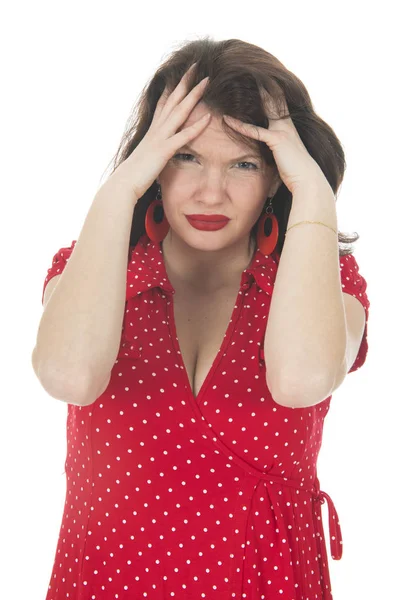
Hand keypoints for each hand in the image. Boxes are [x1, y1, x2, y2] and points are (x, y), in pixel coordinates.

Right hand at [108, 62, 211, 199]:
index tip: (181, 75)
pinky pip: (183, 136)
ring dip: (193, 95)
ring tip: (206, 81)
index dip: (172, 88)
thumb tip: (157, 151)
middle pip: (172, 100)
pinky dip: (196, 127)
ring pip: (179, 111)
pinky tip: (208, 117)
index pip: (163, 104)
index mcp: (152, 131)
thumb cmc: (134, 175)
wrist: (124, 184)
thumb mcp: (146, 157)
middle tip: (196, 66)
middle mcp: (156, 130)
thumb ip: (154, 150)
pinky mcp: (164, 150)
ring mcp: (160, 138)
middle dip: (184, 82)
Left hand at [222, 85, 327, 194]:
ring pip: (264, 108)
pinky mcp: (277, 140)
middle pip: (273, 98)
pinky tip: (228, 121)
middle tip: (248, 71)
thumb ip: (278, 148)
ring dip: (249, 97)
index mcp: (289, 126)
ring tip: (234, 86)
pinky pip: (255, 131)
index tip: (260, 78)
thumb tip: (270, 150)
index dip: (270, 90)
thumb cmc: (296, 172)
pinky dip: (240, 126)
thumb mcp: (287, 156)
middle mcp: (287, 124)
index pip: (279, 102)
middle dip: (262, 84)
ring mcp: (282, 130)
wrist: (307, 179)